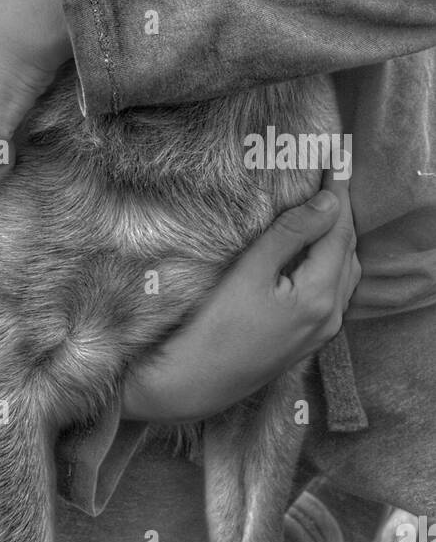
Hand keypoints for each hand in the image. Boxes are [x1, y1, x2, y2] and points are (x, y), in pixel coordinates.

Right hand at [121, 169, 360, 422]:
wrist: (196, 382)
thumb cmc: (215, 326)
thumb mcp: (250, 271)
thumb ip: (290, 234)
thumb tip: (327, 202)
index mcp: (321, 296)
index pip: (339, 231)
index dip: (338, 192)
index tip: (334, 159)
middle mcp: (331, 315)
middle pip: (346, 250)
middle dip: (339, 211)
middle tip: (327, 175)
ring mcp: (321, 331)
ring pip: (343, 271)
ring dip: (336, 236)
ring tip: (321, 204)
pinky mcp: (307, 338)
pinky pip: (333, 289)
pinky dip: (329, 260)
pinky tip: (311, 249)